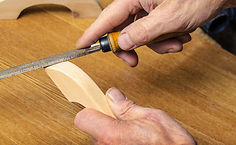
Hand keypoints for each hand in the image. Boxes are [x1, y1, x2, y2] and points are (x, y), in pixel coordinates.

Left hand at [75, 87, 195, 144]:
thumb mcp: (152, 117)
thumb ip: (127, 107)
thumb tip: (114, 96)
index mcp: (111, 134)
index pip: (83, 118)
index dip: (93, 111)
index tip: (101, 108)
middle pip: (93, 132)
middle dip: (106, 125)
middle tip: (125, 123)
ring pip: (103, 143)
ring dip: (114, 138)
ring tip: (134, 137)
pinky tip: (135, 144)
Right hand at [76, 0, 235, 65]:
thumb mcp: (169, 20)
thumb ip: (142, 33)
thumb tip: (121, 43)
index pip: (107, 16)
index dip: (93, 33)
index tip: (81, 45)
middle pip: (124, 27)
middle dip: (135, 45)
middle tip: (136, 61)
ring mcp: (149, 1)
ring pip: (141, 31)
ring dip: (157, 42)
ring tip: (176, 41)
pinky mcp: (159, 6)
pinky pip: (153, 28)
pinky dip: (164, 36)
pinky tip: (180, 35)